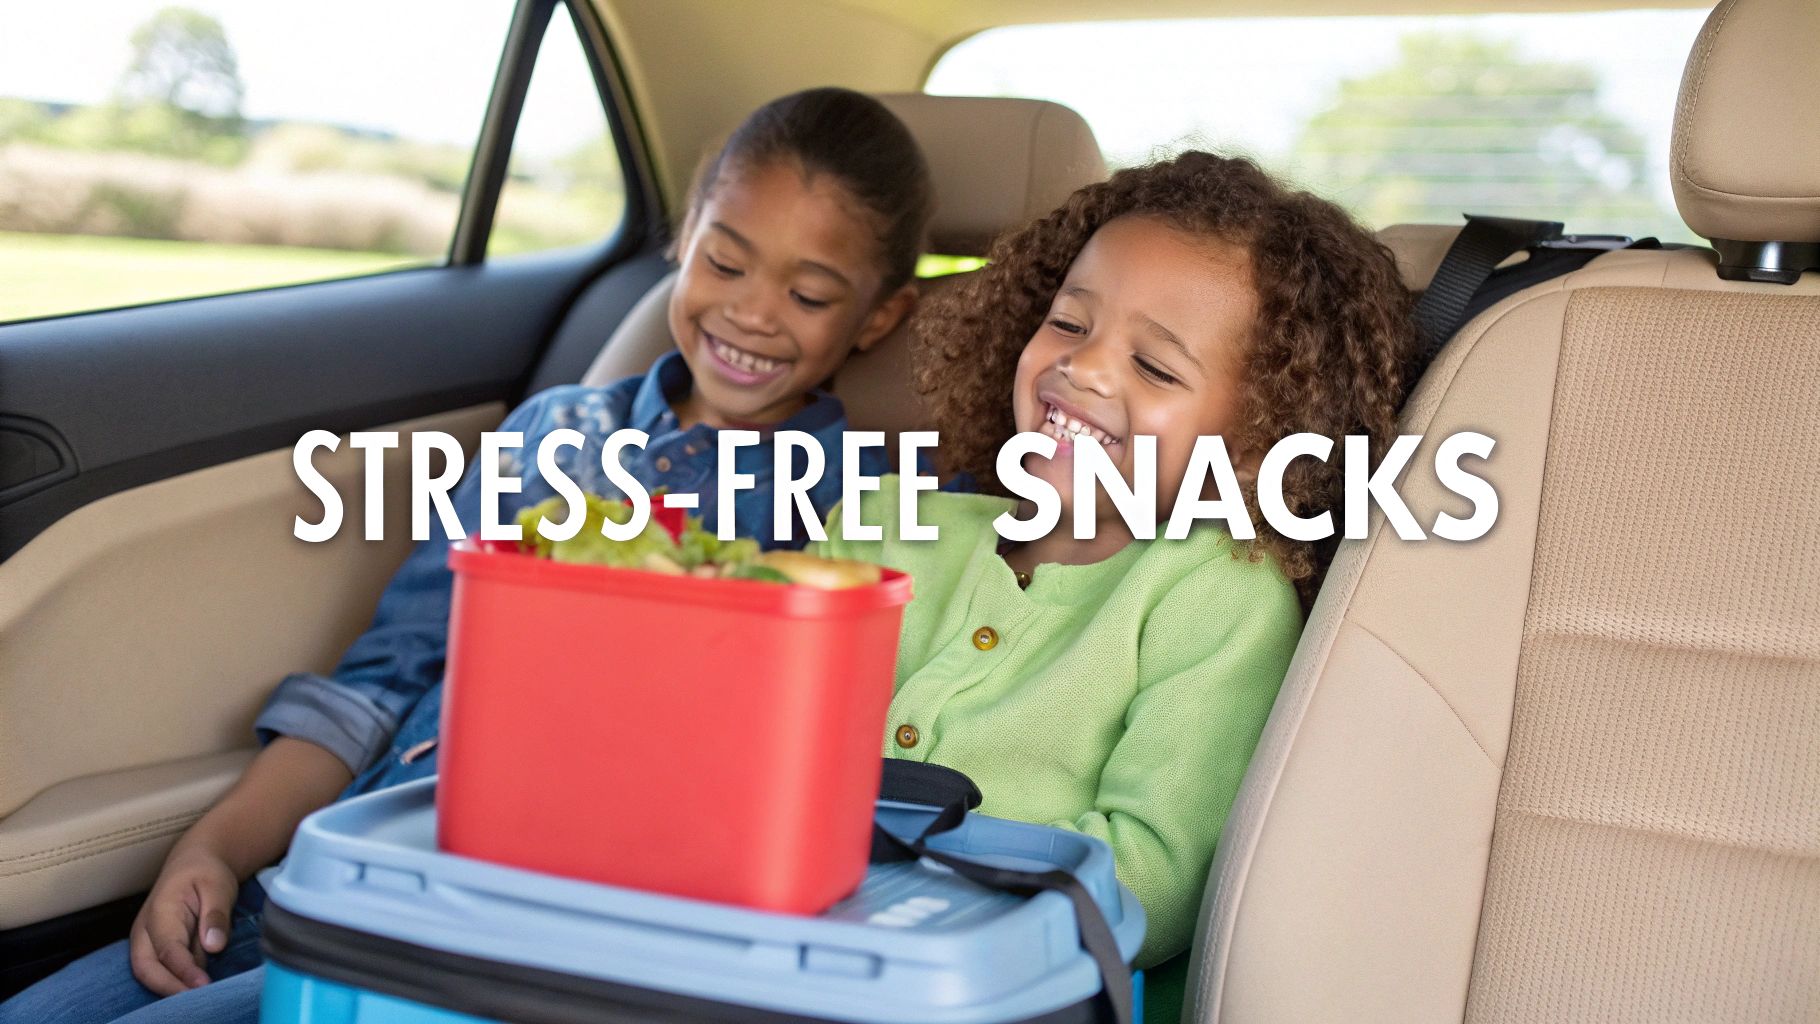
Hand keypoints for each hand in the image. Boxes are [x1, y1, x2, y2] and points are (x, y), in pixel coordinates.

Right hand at [128, 844, 238, 994]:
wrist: (194, 862)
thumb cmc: (206, 873)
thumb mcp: (218, 885)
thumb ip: (216, 915)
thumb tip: (215, 946)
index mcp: (161, 911)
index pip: (168, 949)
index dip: (184, 971)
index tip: (203, 986)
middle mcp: (146, 929)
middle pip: (146, 968)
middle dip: (168, 988)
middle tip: (197, 1001)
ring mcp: (147, 940)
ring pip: (149, 972)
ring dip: (170, 988)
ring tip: (199, 999)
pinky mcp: (156, 948)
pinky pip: (159, 969)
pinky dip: (174, 982)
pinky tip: (195, 990)